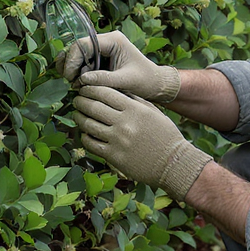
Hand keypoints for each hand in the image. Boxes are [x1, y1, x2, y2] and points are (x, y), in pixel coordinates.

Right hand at [58, 30, 180, 103]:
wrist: (156, 84)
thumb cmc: (145, 80)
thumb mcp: (126, 81)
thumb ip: (104, 79)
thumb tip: (81, 79)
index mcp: (114, 40)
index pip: (85, 43)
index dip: (73, 59)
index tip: (70, 77)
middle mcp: (107, 41)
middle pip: (78, 47)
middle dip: (71, 65)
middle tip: (70, 82)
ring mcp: (103, 49)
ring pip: (78, 55)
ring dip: (73, 70)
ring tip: (75, 85)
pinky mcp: (101, 59)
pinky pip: (83, 62)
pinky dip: (78, 73)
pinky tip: (77, 84)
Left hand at [72, 84, 210, 201]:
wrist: (173, 163)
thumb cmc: (164, 135)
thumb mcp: (152, 111)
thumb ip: (133, 100)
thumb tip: (113, 90)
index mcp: (134, 109)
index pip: (105, 93)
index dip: (90, 89)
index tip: (84, 88)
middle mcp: (124, 123)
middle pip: (93, 107)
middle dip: (81, 101)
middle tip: (76, 100)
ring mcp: (118, 141)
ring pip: (88, 125)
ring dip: (79, 118)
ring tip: (78, 115)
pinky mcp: (114, 157)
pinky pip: (91, 144)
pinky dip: (85, 137)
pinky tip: (85, 133)